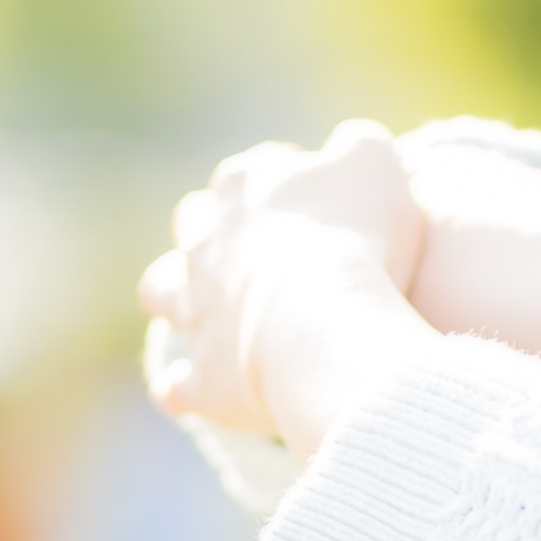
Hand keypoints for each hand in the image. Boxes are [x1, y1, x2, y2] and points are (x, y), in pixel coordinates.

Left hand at [141, 122, 435, 445]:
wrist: (324, 322)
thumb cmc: (358, 238)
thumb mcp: (376, 166)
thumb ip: (360, 147)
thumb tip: (352, 146)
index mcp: (244, 188)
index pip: (244, 175)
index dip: (271, 188)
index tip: (304, 206)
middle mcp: (205, 244)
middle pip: (193, 225)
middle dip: (211, 235)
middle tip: (246, 252)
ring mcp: (196, 309)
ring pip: (163, 293)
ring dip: (174, 300)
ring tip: (198, 314)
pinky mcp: (204, 376)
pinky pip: (179, 388)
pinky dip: (182, 390)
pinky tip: (189, 394)